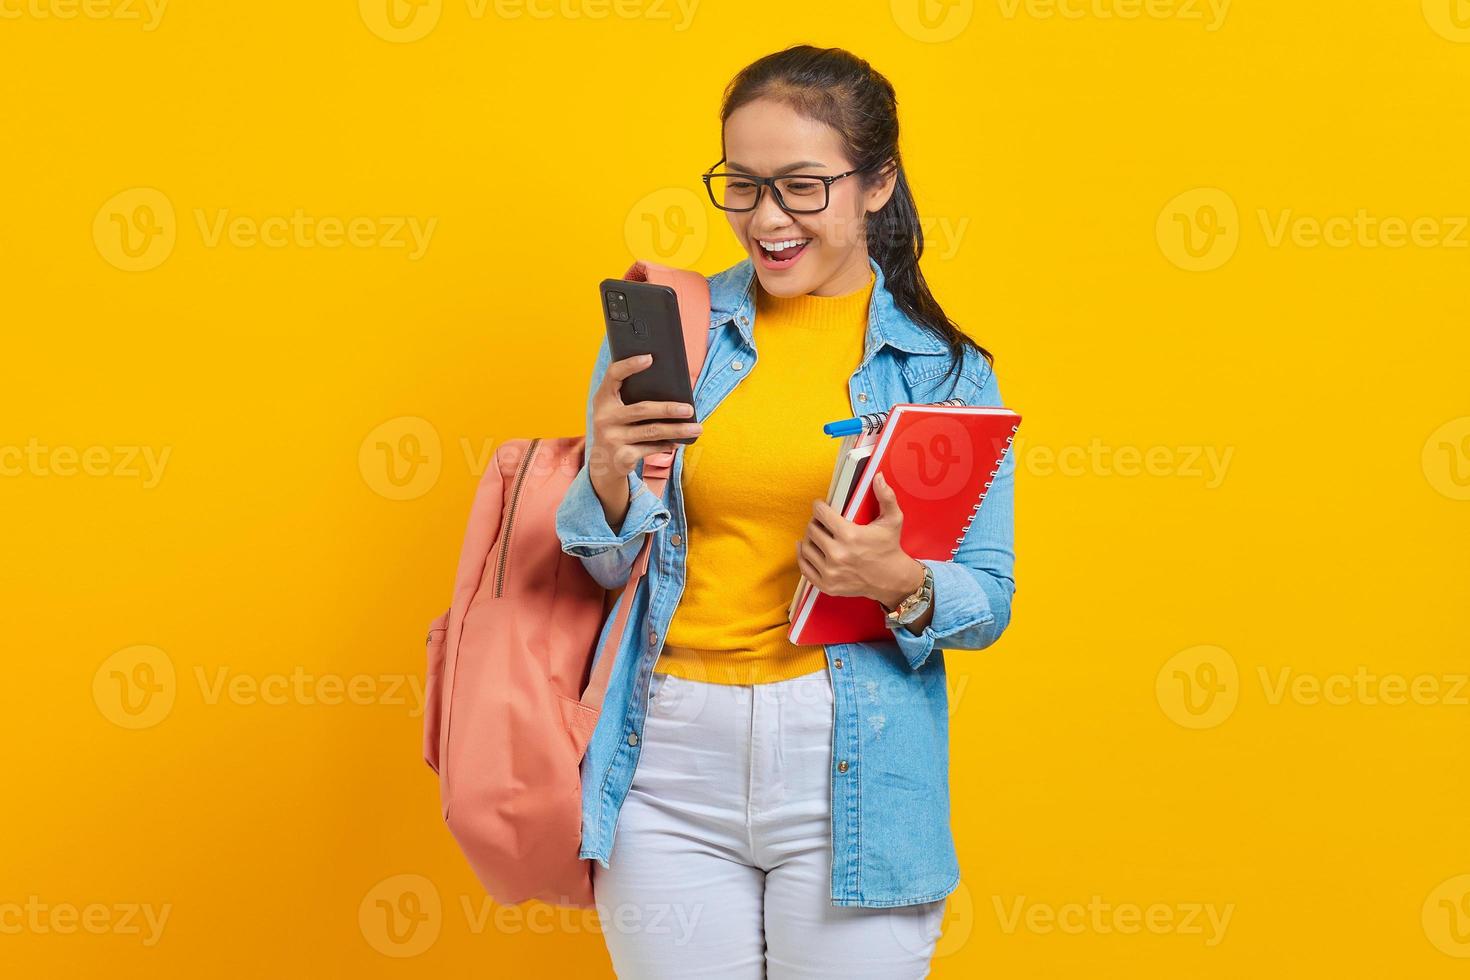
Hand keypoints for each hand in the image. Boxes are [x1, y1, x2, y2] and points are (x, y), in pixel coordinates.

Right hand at [588, 353, 703, 524]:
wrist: (603, 464)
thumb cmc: (617, 427)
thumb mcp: (617, 411)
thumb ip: (632, 398)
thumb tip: (672, 390)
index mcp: (602, 399)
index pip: (613, 375)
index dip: (629, 365)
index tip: (649, 357)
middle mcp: (604, 418)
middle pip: (642, 409)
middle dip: (669, 408)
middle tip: (690, 408)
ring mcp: (612, 439)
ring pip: (652, 431)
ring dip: (678, 430)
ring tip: (697, 428)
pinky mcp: (622, 457)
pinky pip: (651, 448)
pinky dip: (667, 444)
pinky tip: (679, 442)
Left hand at [796, 471, 924, 607]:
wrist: (891, 580)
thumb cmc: (889, 547)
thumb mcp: (892, 520)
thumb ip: (886, 497)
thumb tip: (878, 477)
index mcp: (850, 536)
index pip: (821, 514)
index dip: (819, 506)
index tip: (820, 505)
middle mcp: (837, 555)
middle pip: (812, 530)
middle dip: (815, 522)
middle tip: (821, 521)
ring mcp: (831, 572)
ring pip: (806, 547)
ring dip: (809, 538)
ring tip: (817, 534)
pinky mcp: (827, 585)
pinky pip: (804, 567)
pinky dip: (803, 556)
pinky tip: (806, 547)